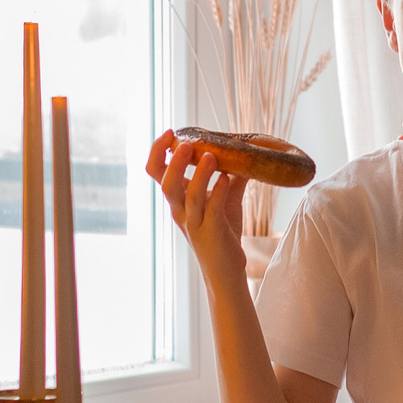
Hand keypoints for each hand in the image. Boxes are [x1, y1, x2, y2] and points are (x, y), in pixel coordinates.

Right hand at [146, 131, 250, 283]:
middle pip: (166, 183)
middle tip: (185, 143)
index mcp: (178, 199)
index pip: (157, 172)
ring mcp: (194, 222)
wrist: (226, 269)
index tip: (170, 132)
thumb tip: (245, 152)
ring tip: (211, 156)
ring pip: (188, 197)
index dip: (158, 151)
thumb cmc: (223, 232)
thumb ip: (232, 175)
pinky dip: (217, 192)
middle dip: (174, 162)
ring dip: (199, 175)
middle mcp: (180, 210)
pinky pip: (211, 210)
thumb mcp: (226, 198)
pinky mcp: (210, 232)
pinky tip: (226, 179)